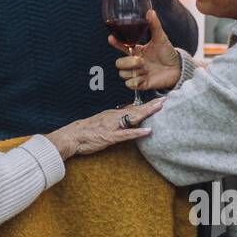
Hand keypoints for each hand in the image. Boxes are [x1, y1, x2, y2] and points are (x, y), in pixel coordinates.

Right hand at [46, 98, 164, 159]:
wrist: (71, 136)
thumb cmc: (85, 131)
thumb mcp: (101, 121)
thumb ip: (114, 118)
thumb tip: (126, 114)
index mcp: (112, 114)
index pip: (132, 107)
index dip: (146, 104)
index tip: (158, 100)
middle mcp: (114, 117)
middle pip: (136, 109)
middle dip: (151, 105)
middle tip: (165, 99)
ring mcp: (113, 126)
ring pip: (133, 118)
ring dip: (148, 112)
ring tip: (160, 108)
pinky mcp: (110, 137)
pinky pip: (127, 134)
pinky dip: (138, 132)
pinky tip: (148, 130)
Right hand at [108, 8, 181, 91]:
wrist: (178, 69)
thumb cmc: (168, 53)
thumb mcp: (161, 38)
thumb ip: (154, 25)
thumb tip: (150, 11)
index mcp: (137, 51)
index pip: (121, 46)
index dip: (115, 42)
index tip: (111, 38)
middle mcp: (135, 63)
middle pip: (118, 63)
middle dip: (127, 62)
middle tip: (140, 61)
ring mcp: (137, 74)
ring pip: (122, 74)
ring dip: (133, 72)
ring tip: (145, 69)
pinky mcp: (141, 84)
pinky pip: (129, 85)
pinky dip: (135, 81)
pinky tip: (144, 78)